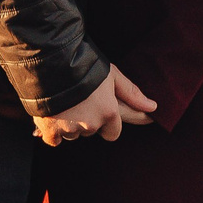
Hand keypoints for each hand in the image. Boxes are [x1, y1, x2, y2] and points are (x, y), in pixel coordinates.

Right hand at [33, 65, 157, 144]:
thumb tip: (153, 107)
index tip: (99, 109)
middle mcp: (91, 125)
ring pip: (73, 134)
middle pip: (92, 131)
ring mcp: (70, 129)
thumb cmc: (84, 65)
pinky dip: (53, 130)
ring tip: (65, 101)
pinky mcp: (50, 131)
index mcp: (109, 113)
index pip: (114, 133)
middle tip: (80, 99)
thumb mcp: (112, 75)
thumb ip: (131, 94)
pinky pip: (54, 140)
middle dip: (87, 119)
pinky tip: (52, 115)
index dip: (107, 121)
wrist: (49, 62)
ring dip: (70, 123)